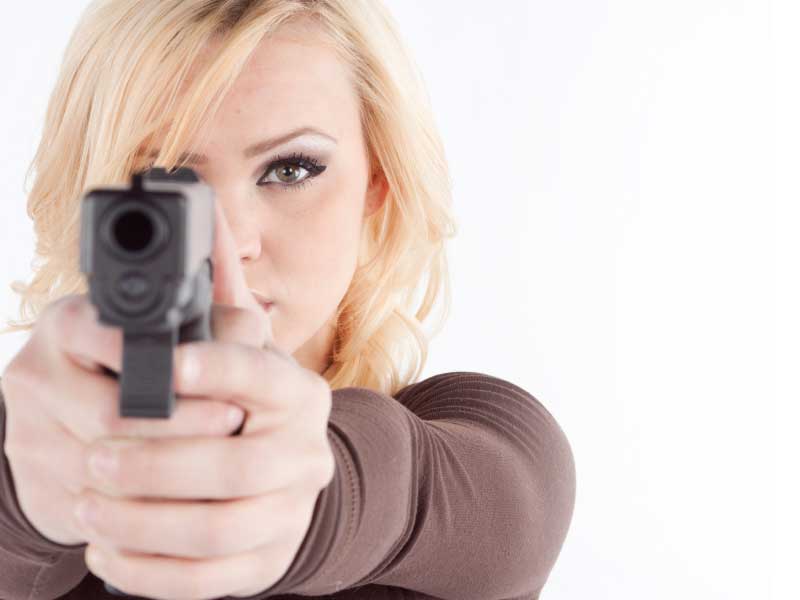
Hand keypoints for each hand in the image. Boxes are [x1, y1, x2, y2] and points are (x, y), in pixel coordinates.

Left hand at [73, 198, 335, 599]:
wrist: (285, 480)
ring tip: (88, 506)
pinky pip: (211, 577)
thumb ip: (221, 294)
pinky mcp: (268, 560)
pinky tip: (110, 549)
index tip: (164, 367)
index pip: (264, 376)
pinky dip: (153, 569)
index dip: (216, 369)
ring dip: (145, 520)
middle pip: (234, 467)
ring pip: (218, 529)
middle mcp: (304, 452)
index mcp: (299, 394)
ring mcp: (291, 511)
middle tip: (92, 457)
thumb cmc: (249, 407)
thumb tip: (208, 219)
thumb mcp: (242, 350)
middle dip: (155, 465)